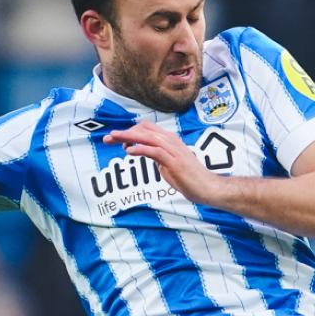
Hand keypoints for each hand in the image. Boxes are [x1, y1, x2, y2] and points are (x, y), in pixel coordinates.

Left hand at [103, 122, 224, 202]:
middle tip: (108, 138)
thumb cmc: (189, 178)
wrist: (206, 187)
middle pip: (143, 130)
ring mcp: (173, 150)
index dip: (130, 131)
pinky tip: (130, 151)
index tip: (117, 139)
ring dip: (128, 137)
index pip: (146, 128)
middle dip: (124, 133)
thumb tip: (141, 151)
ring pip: (147, 137)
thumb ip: (156, 155)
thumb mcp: (168, 163)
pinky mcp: (174, 161)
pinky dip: (140, 149)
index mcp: (170, 140)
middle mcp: (171, 141)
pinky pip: (154, 151)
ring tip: (114, 139)